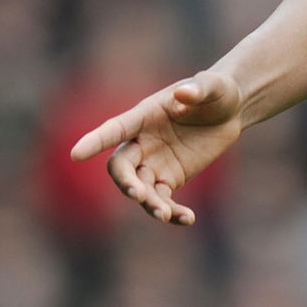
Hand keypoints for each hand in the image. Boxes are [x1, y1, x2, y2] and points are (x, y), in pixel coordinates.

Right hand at [69, 71, 244, 226]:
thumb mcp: (213, 87)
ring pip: (141, 188)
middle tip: (138, 194)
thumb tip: (183, 93)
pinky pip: (164, 199)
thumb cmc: (216, 92)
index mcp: (144, 116)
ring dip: (149, 203)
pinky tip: (188, 219)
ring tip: (166, 215)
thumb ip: (198, 89)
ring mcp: (154, 162)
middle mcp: (142, 141)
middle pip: (122, 166)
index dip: (95, 141)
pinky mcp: (170, 178)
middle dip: (126, 181)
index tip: (76, 154)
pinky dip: (172, 212)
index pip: (115, 129)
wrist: (230, 111)